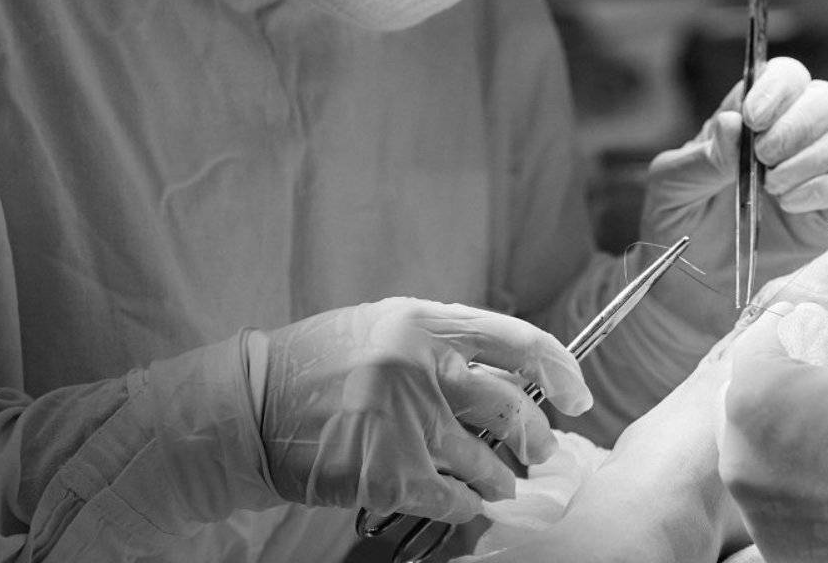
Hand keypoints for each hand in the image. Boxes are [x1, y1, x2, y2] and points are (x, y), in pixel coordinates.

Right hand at [248, 298, 591, 522]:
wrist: (250, 407)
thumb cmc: (316, 366)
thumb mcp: (380, 329)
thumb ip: (440, 342)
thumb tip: (503, 369)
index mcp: (422, 322)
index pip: (515, 340)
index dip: (558, 368)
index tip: (577, 394)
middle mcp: (420, 366)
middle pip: (509, 407)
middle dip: (535, 437)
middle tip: (543, 452)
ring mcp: (406, 421)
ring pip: (486, 460)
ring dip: (501, 479)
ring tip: (503, 485)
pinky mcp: (390, 471)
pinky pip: (453, 496)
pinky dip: (466, 505)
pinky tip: (465, 505)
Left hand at [641, 57, 827, 334]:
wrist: (689, 286)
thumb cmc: (677, 224)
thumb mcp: (671, 185)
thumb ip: (702, 156)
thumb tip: (736, 126)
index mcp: (751, 118)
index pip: (785, 76)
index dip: (778, 86)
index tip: (753, 117)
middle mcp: (790, 138)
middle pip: (826, 99)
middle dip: (799, 121)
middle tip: (765, 155)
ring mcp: (814, 174)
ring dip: (807, 158)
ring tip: (771, 187)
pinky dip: (819, 190)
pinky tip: (788, 206)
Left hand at [719, 301, 827, 562]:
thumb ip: (827, 341)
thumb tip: (809, 332)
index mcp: (754, 396)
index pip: (758, 342)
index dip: (790, 327)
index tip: (814, 327)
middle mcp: (739, 453)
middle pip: (746, 397)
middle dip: (779, 380)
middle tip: (826, 378)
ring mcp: (755, 506)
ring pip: (756, 450)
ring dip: (785, 432)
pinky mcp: (778, 546)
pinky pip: (775, 497)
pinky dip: (798, 481)